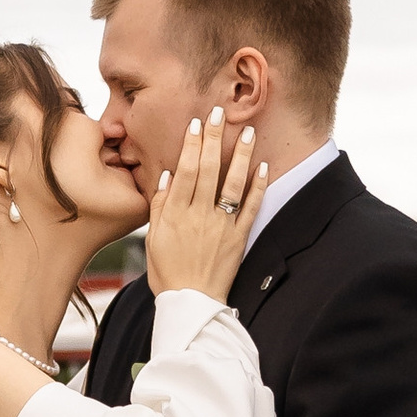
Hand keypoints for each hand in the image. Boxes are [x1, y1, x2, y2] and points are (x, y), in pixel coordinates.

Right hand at [144, 106, 261, 300]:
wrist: (191, 304)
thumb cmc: (168, 273)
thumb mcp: (153, 240)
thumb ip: (160, 206)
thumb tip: (167, 176)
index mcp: (176, 214)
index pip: (184, 171)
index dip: (190, 145)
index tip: (196, 123)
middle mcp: (199, 215)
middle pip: (207, 169)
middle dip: (214, 139)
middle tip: (219, 112)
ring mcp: (221, 226)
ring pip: (232, 184)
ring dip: (241, 155)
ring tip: (248, 131)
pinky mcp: (239, 238)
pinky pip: (251, 208)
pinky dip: (258, 187)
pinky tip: (264, 167)